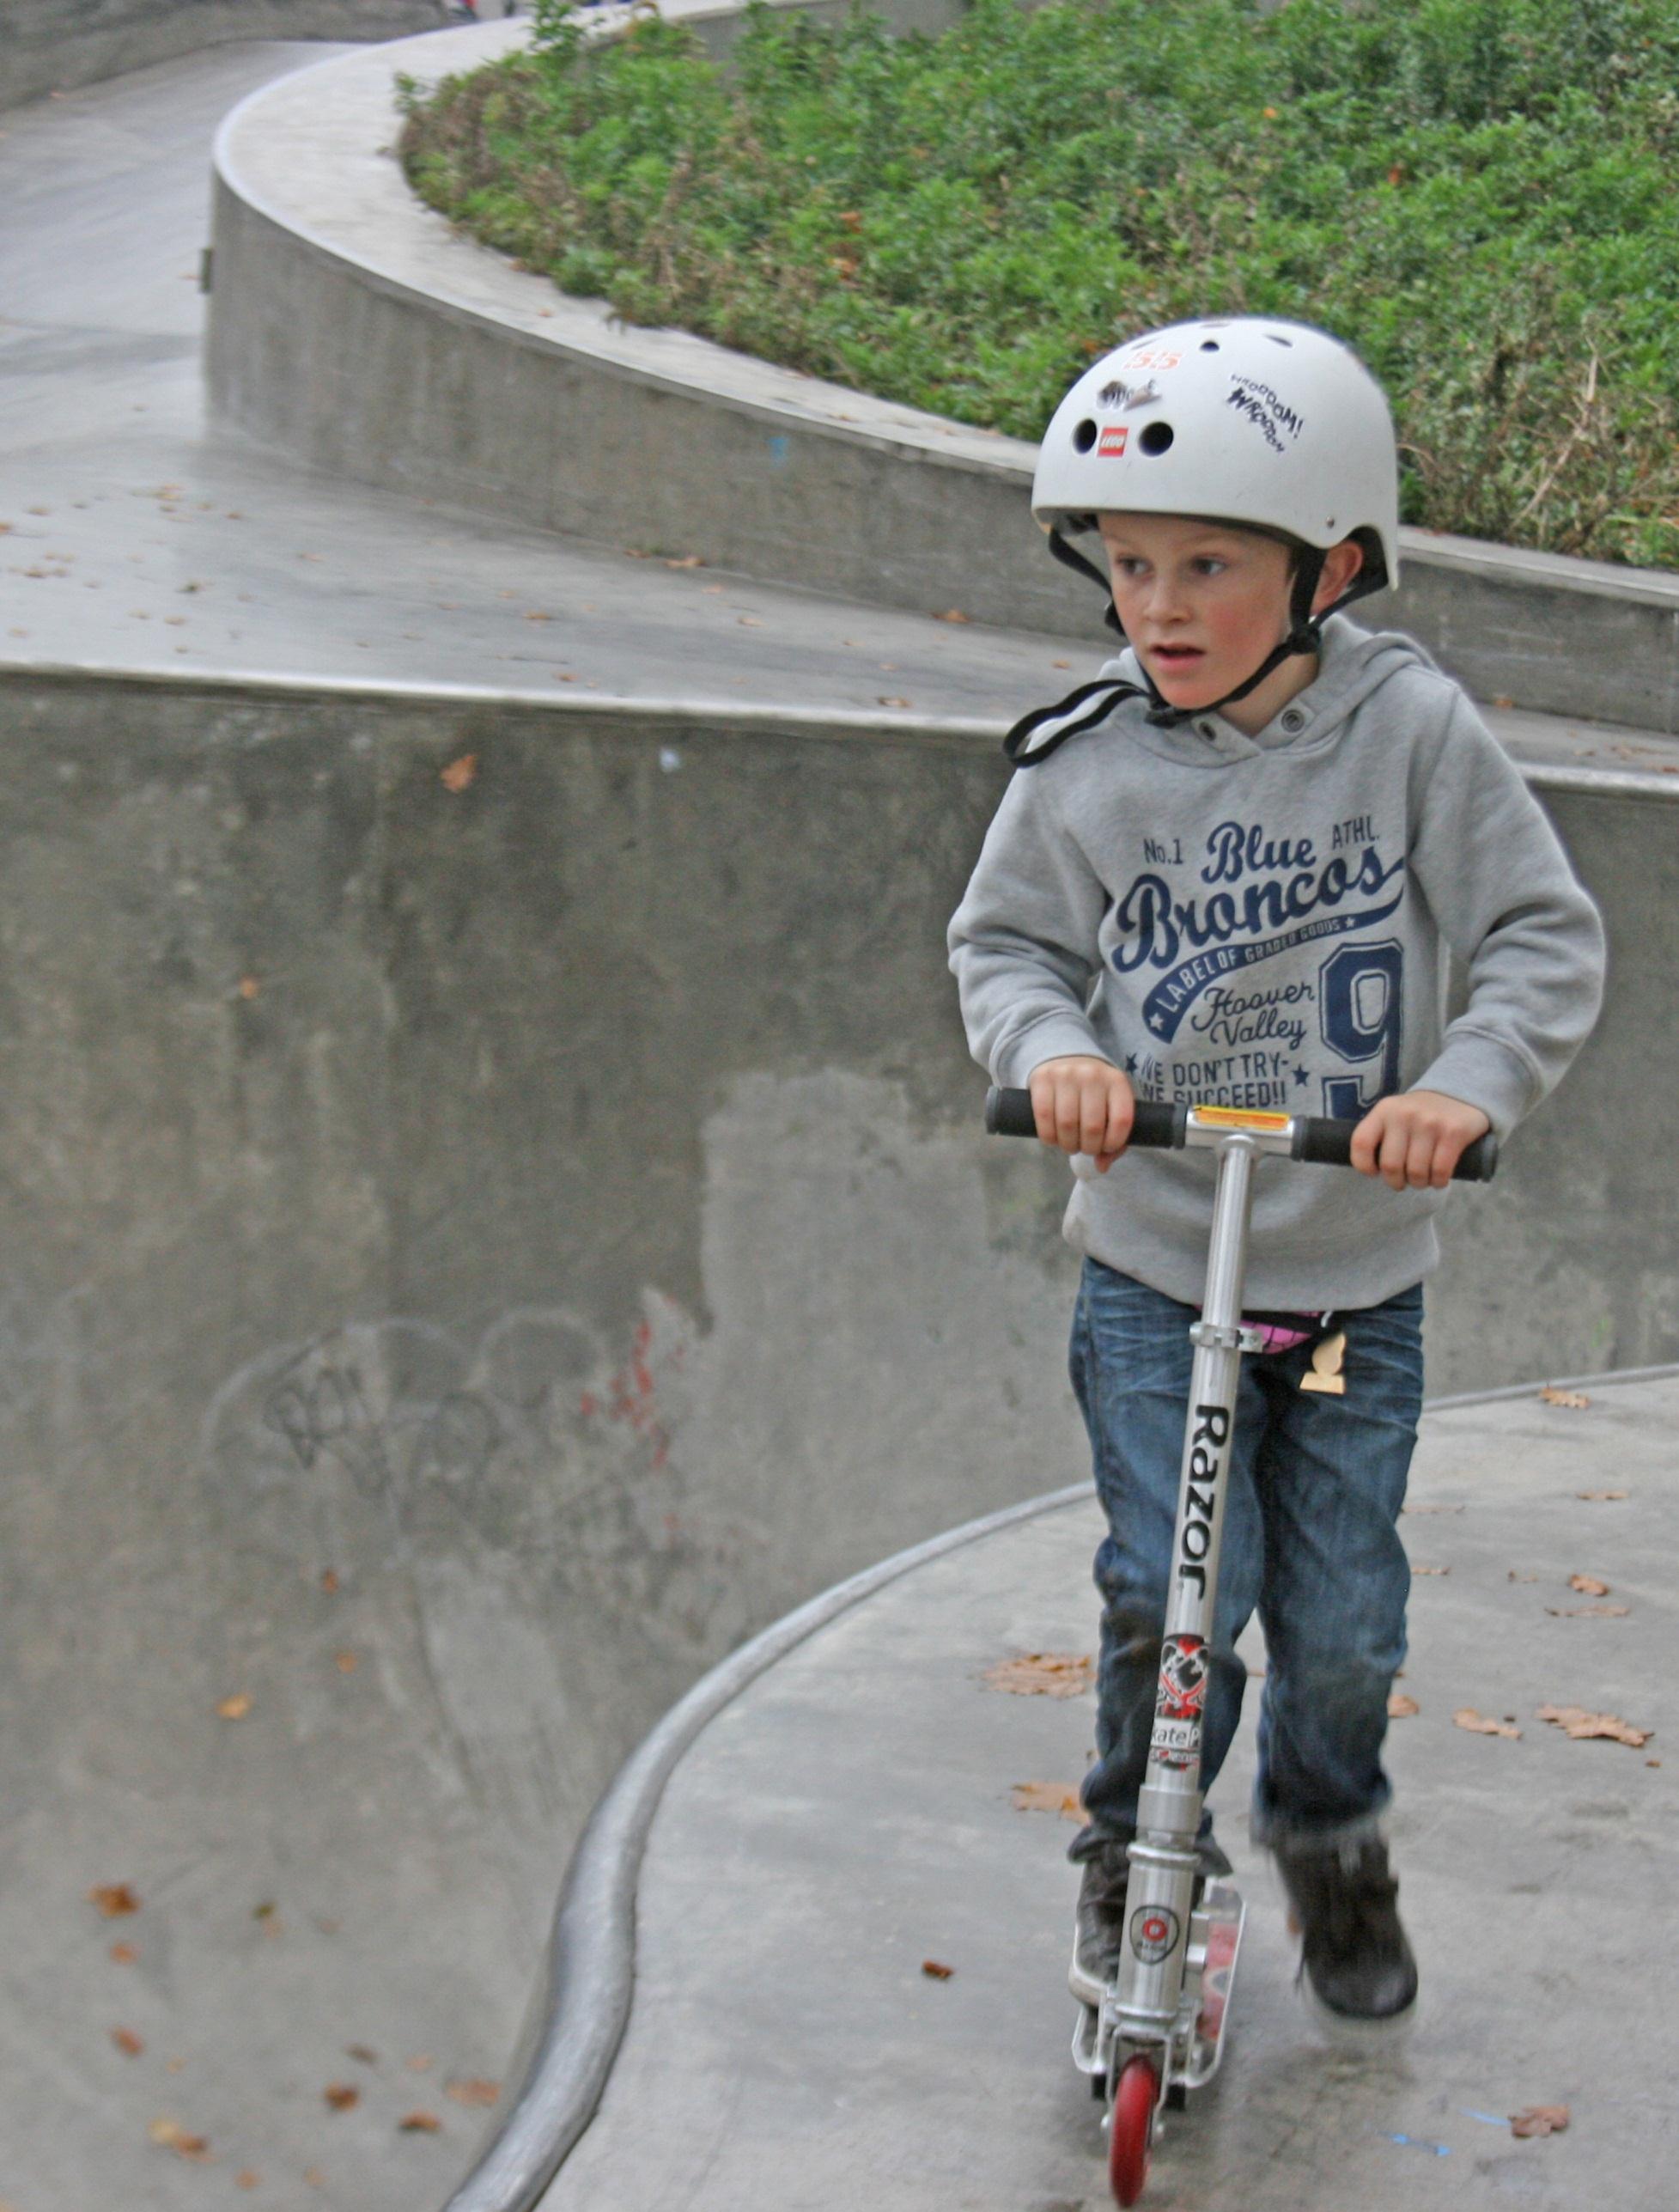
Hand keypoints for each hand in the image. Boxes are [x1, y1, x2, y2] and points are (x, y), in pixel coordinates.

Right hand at [1029, 1057, 1134, 1173]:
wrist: (1065, 1060)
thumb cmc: (1092, 1093)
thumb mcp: (1110, 1107)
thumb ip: (1114, 1140)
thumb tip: (1101, 1167)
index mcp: (1117, 1082)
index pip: (1122, 1120)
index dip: (1113, 1143)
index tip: (1105, 1147)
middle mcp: (1092, 1075)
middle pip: (1092, 1127)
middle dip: (1088, 1147)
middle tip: (1083, 1148)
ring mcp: (1066, 1074)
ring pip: (1066, 1124)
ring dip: (1067, 1144)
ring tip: (1069, 1144)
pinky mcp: (1042, 1078)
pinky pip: (1043, 1117)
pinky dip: (1048, 1137)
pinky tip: (1052, 1138)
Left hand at [1351, 1089, 1491, 1190]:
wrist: (1459, 1094)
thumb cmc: (1421, 1114)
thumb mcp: (1395, 1114)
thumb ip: (1382, 1135)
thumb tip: (1372, 1170)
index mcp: (1384, 1111)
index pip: (1361, 1142)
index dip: (1363, 1166)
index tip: (1374, 1173)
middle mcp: (1404, 1115)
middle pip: (1391, 1165)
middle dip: (1396, 1182)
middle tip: (1404, 1181)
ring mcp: (1429, 1123)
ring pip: (1416, 1172)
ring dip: (1419, 1183)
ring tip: (1422, 1180)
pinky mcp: (1453, 1133)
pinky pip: (1440, 1171)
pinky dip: (1438, 1182)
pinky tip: (1438, 1179)